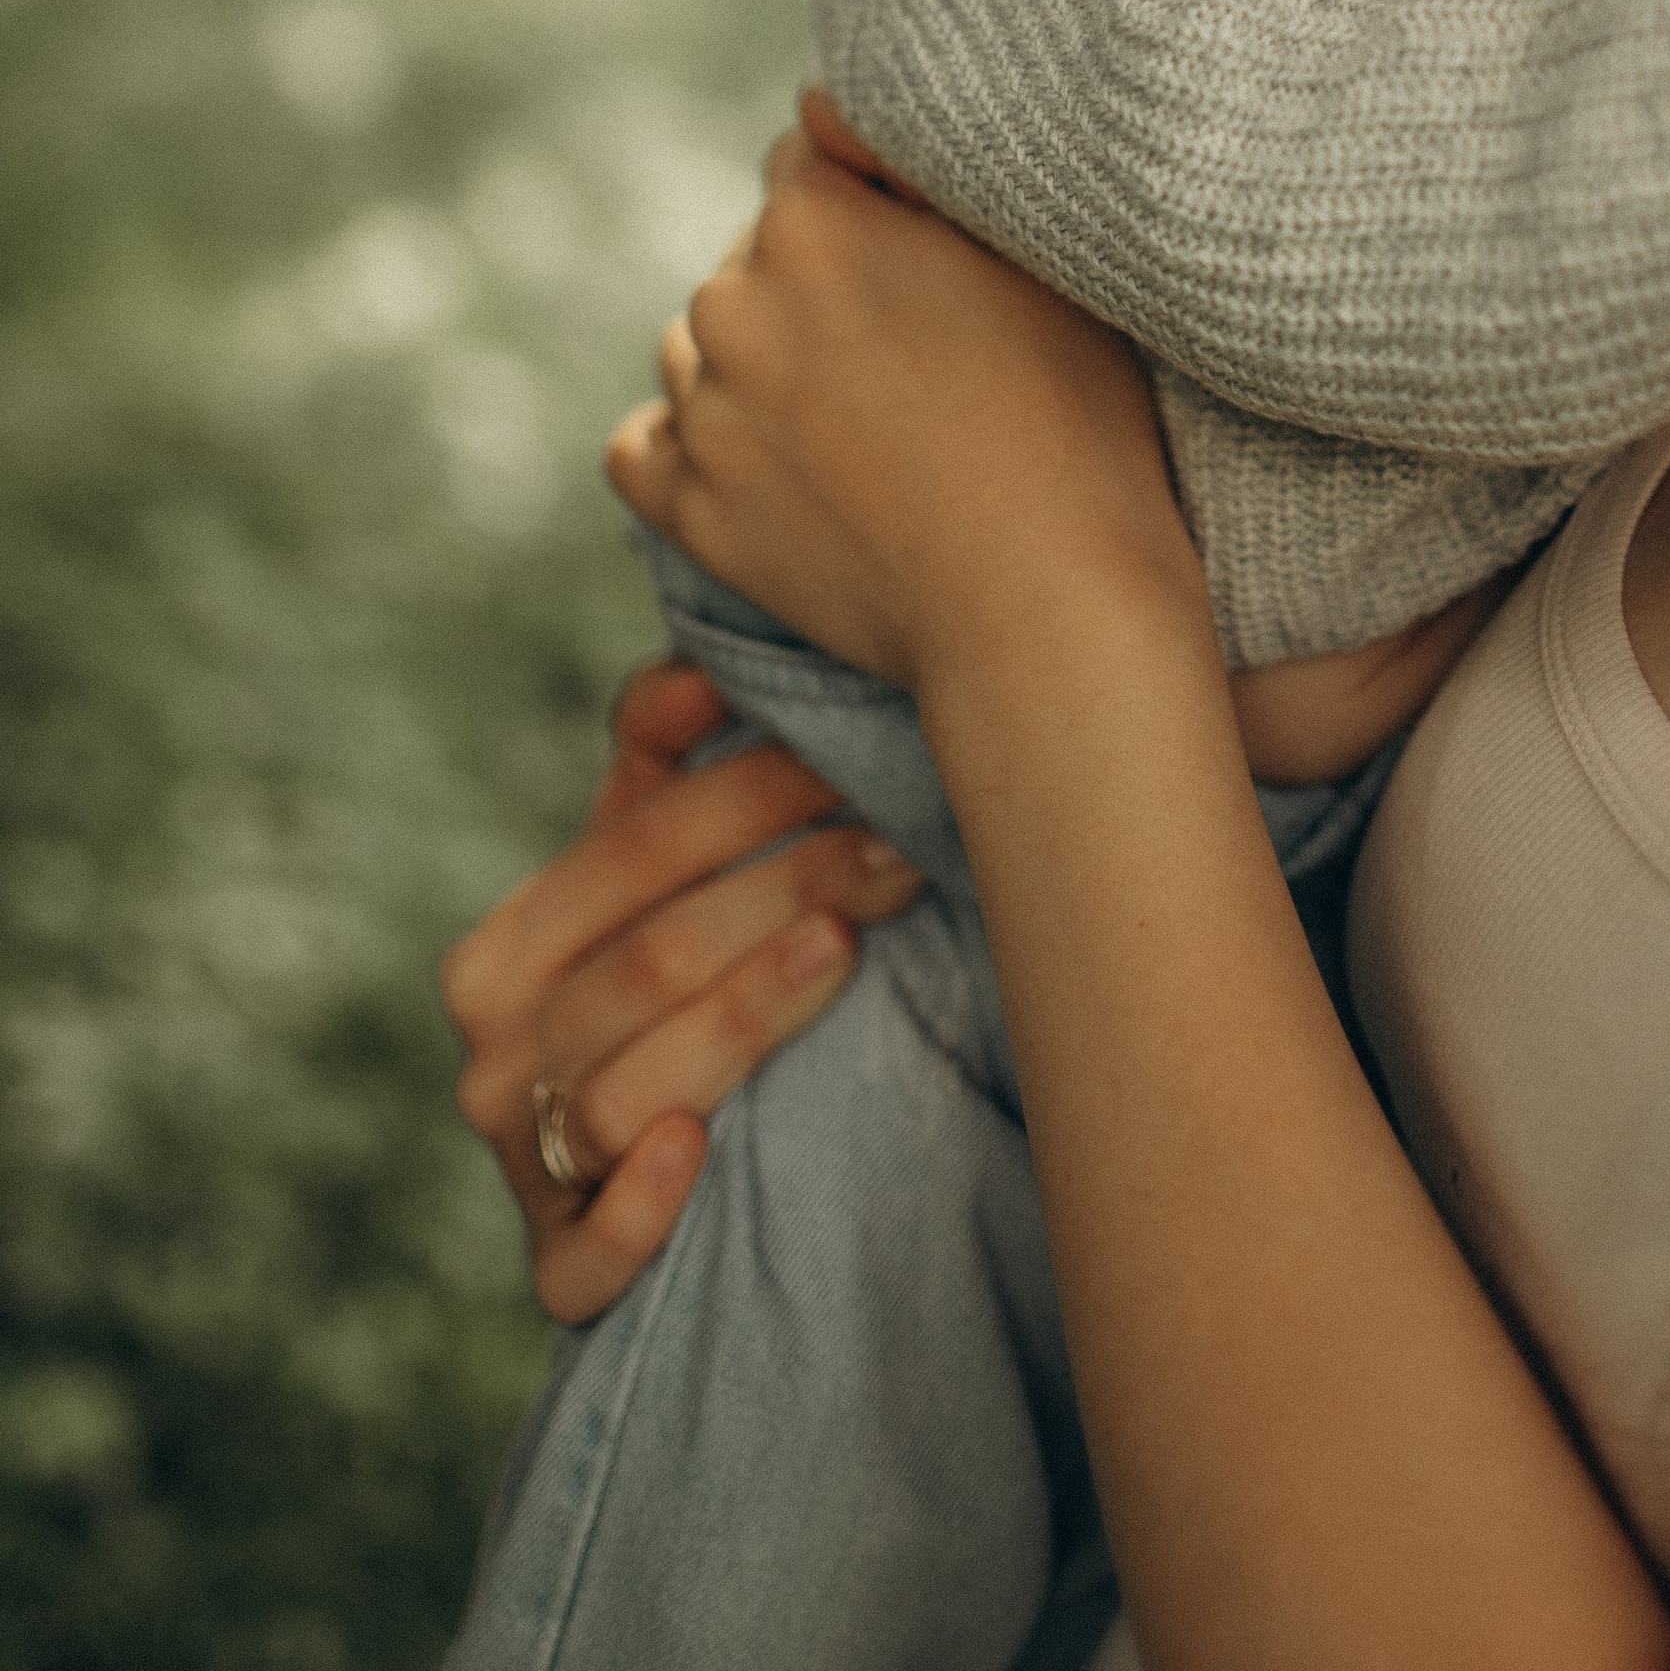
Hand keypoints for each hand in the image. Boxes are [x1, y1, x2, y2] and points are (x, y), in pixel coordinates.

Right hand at [440, 658, 921, 1324]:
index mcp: (503, 957)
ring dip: (749, 1011)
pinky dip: (638, 1206)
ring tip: (851, 939)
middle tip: (902, 844)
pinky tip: (698, 1148)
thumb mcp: (648, 881)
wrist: (652, 1182)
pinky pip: (587, 1256)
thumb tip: (700, 664)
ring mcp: (528, 1176)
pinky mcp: (563, 1277)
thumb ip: (660, 763)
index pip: (628, 857)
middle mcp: (496, 1065)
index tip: (852, 756)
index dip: (745, 797)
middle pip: (650, 961)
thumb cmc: (663, 993)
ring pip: (636, 1084)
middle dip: (783, 889)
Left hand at [609, 98, 1200, 716]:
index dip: (872, 204)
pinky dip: (685, 442)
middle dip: (814, 285)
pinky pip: (644, 446)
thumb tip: (838, 120)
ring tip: (850, 420)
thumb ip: (923, 173)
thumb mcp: (1030, 257)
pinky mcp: (690, 508)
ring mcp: (705, 408)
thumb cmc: (1070, 423)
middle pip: (754, 255)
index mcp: (814, 218)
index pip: (809, 159)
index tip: (924, 259)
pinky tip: (750, 456)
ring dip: (755, 361)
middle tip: (907, 356)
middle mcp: (734, 298)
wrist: (1043, 605)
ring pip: (703, 346)